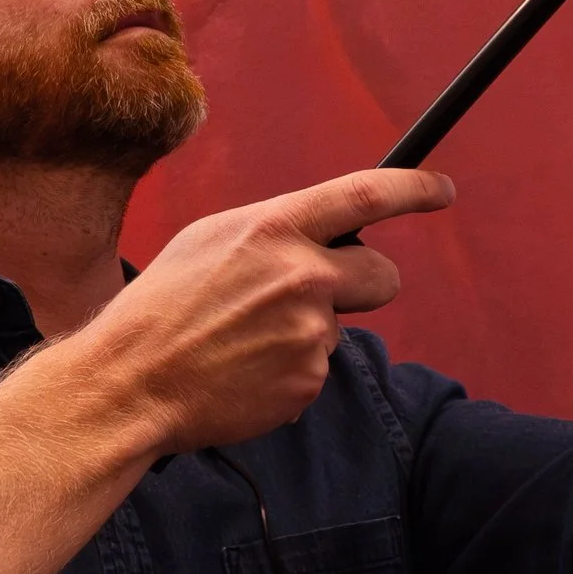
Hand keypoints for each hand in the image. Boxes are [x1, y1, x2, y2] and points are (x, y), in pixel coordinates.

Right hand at [88, 164, 456, 451]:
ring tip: (241, 344)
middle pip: (382, 276)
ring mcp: (309, 333)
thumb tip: (319, 239)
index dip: (414, 189)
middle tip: (320, 297)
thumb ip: (273, 235)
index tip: (442, 190)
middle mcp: (303, 277)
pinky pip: (314, 371)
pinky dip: (286, 375)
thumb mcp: (210, 242)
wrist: (130, 384)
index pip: (365, 195)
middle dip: (365, 285)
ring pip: (336, 330)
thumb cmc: (161, 308)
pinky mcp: (306, 382)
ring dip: (303, 336)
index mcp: (273, 229)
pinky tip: (242, 374)